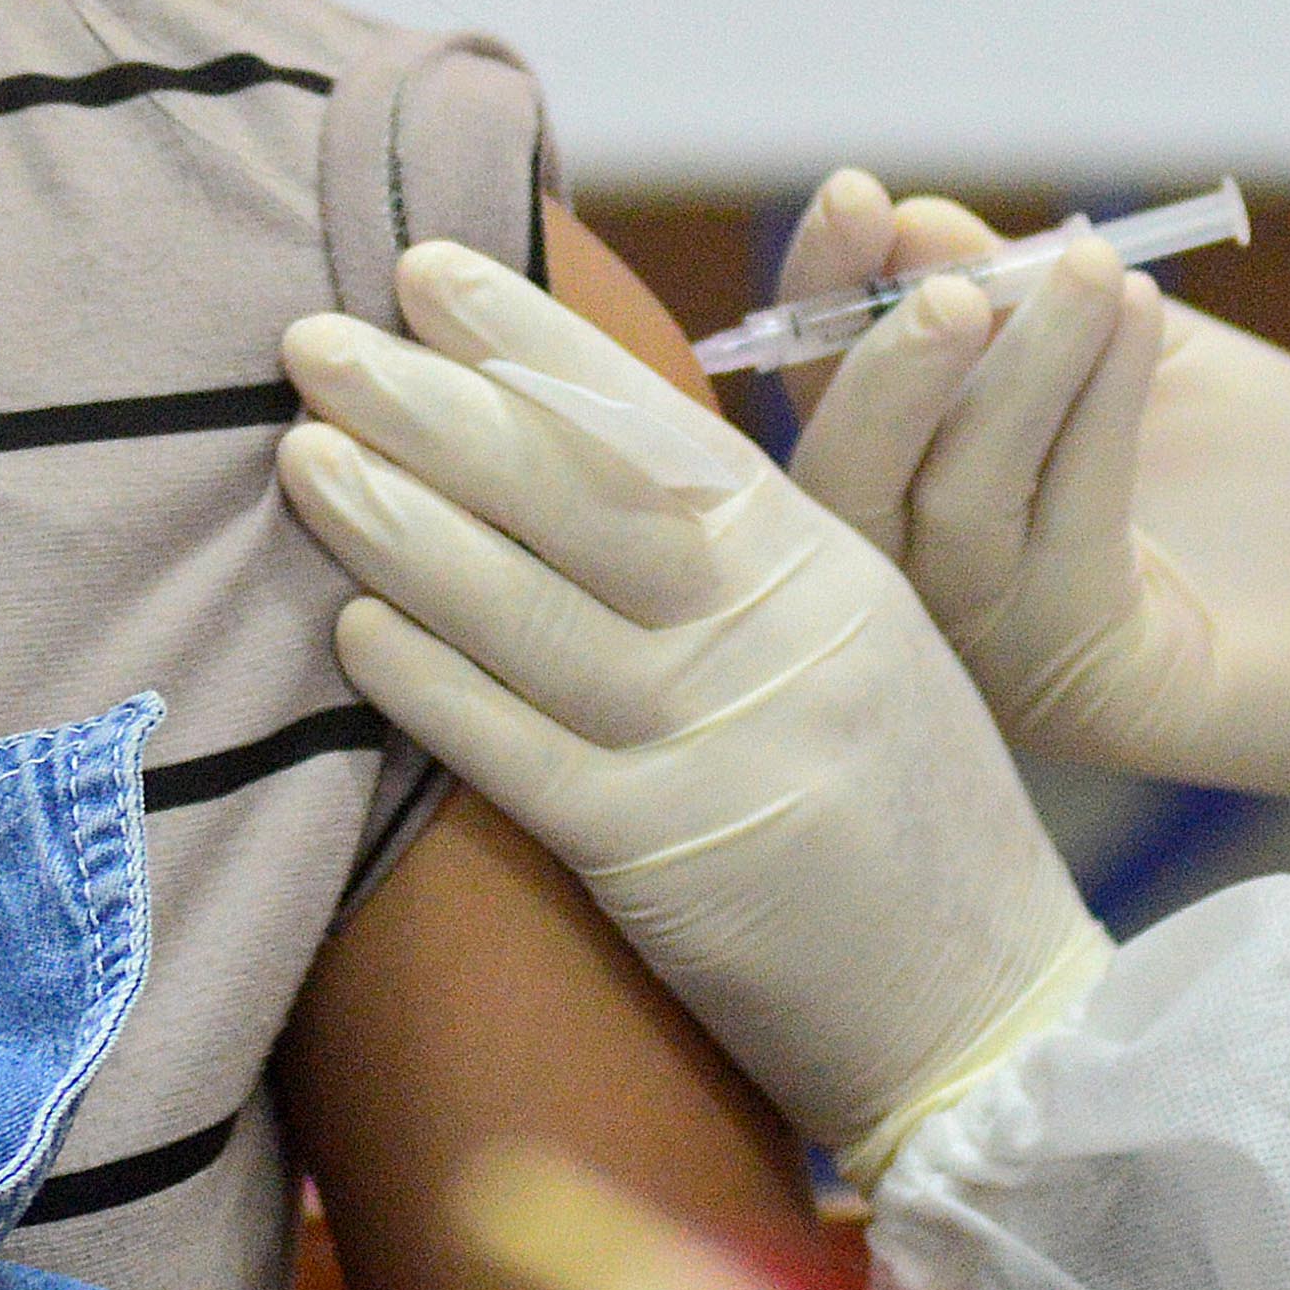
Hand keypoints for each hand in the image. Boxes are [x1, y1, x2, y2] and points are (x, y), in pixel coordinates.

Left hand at [277, 240, 1106, 1166]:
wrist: (988, 1020)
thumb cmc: (907, 835)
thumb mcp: (860, 651)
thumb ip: (745, 563)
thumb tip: (575, 453)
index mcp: (830, 567)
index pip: (659, 425)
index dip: (533, 342)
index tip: (425, 269)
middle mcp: (781, 636)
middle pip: (583, 494)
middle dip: (437, 405)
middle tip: (314, 338)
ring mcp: (727, 745)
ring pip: (537, 608)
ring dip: (404, 526)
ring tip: (302, 453)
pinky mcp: (670, 861)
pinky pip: (525, 753)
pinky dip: (432, 685)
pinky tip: (348, 627)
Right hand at [772, 171, 1289, 966]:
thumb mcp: (1146, 363)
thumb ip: (1030, 302)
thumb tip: (908, 222)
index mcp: (943, 511)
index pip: (834, 408)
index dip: (827, 300)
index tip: (861, 196)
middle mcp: (952, 603)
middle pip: (846, 486)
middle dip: (880, 366)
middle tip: (953, 280)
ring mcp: (1019, 661)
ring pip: (948, 516)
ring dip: (1012, 376)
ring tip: (1098, 271)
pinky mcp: (1104, 697)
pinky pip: (1056, 552)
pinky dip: (1090, 426)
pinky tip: (1144, 332)